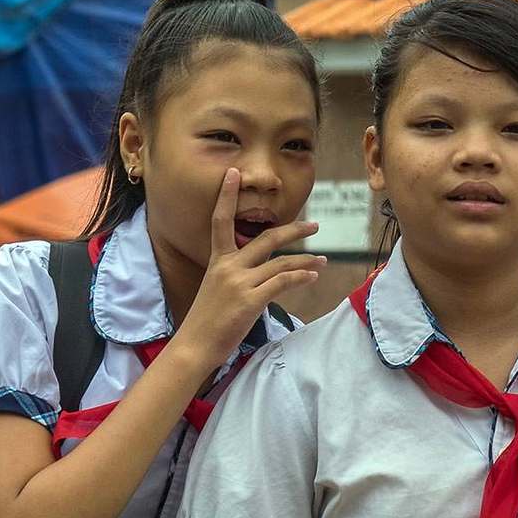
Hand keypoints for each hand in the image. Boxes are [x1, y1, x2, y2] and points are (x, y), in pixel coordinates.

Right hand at [175, 168, 322, 367]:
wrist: (195, 346)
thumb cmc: (207, 321)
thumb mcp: (216, 290)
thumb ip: (235, 276)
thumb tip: (261, 274)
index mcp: (217, 261)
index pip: (221, 221)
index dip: (227, 195)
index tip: (234, 172)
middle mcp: (228, 267)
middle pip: (266, 238)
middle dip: (293, 229)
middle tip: (314, 224)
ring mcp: (239, 283)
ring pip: (280, 262)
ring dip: (306, 259)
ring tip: (323, 261)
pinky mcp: (250, 300)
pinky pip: (282, 282)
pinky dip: (301, 277)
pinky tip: (312, 276)